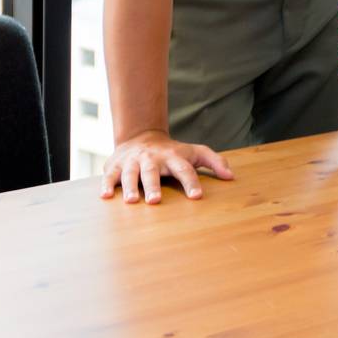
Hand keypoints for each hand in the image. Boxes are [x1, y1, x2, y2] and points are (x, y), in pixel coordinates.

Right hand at [100, 130, 233, 203]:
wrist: (141, 137)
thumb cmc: (172, 152)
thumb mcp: (195, 152)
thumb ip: (214, 162)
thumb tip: (231, 177)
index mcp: (173, 157)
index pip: (184, 170)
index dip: (191, 182)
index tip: (196, 196)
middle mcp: (152, 159)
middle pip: (153, 172)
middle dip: (153, 186)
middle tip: (155, 201)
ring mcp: (133, 162)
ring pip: (130, 174)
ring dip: (129, 187)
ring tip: (131, 201)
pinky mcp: (115, 166)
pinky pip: (110, 176)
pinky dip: (107, 184)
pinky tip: (105, 195)